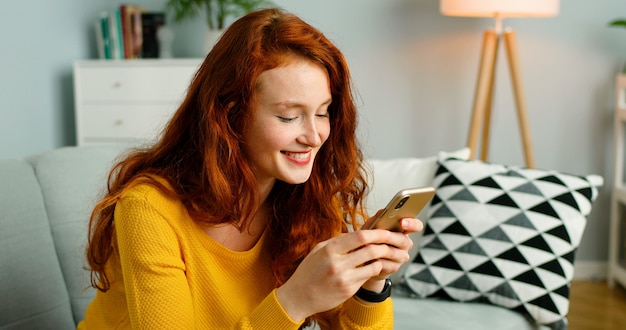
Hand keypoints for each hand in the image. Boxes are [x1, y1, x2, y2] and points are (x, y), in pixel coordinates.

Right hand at [275, 217, 421, 321]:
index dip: (377, 231)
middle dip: (388, 243)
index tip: (387, 229)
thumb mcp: (320, 250)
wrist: (299, 296)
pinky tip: (383, 265)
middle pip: (370, 248)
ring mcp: (344, 277)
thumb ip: (340, 241)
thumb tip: (360, 232)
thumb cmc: (309, 271)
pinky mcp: (348, 289)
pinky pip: (369, 275)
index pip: (359, 236)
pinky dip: (377, 268)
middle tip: (400, 241)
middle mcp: (337, 263)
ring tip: (398, 254)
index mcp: (330, 249)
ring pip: (374, 263)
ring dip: (388, 257)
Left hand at [360, 217, 422, 291]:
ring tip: (369, 244)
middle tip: (382, 234)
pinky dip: (376, 260)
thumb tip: (383, 211)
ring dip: (381, 248)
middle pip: (404, 240)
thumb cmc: (369, 238)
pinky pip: (386, 264)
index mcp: (404, 230)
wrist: (364, 259)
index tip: (402, 222)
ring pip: (394, 253)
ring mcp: (401, 257)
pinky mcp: (393, 268)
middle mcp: (406, 243)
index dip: (412, 224)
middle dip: (391, 237)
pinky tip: (368, 257)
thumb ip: (378, 218)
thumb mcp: (372, 226)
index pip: (416, 225)